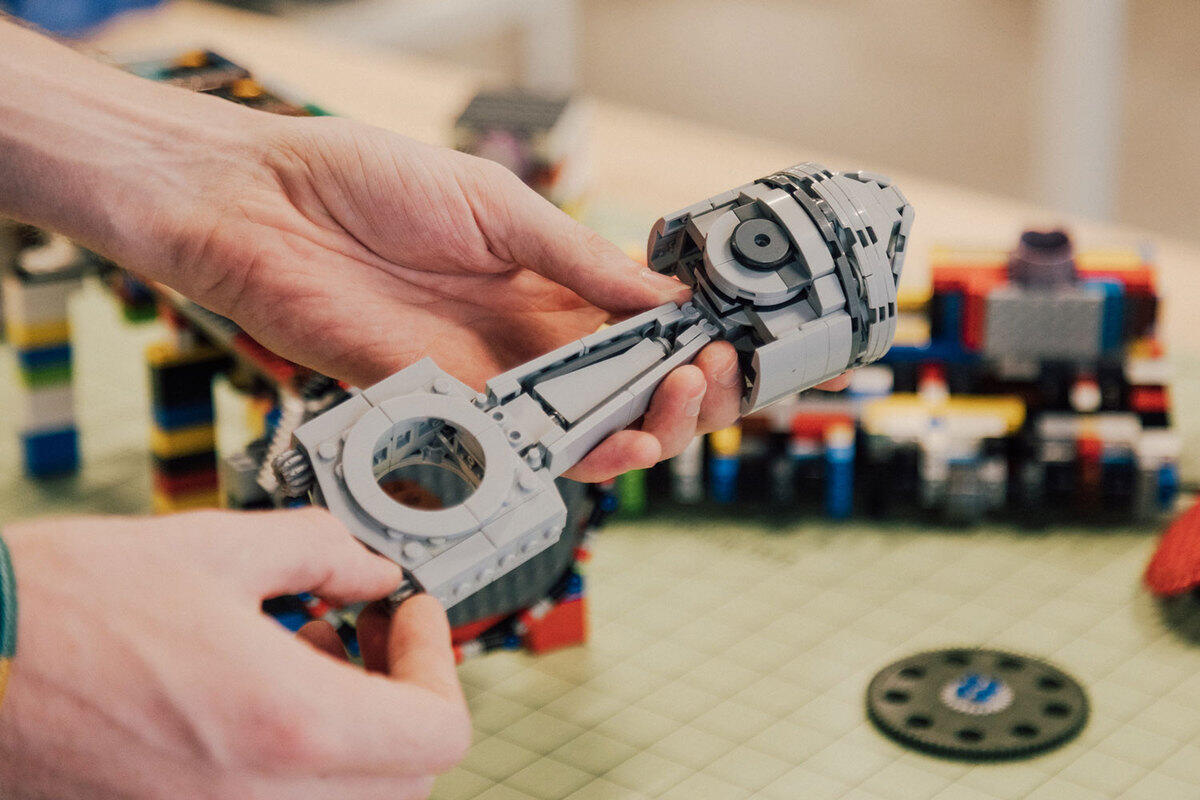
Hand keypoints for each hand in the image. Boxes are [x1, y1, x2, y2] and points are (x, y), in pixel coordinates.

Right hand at [0, 509, 469, 799]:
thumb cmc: (59, 607)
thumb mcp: (213, 547)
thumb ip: (323, 553)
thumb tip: (377, 569)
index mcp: (290, 727)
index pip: (439, 732)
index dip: (436, 659)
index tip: (407, 611)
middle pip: (407, 777)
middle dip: (404, 698)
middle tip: (364, 631)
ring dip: (356, 735)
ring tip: (304, 655)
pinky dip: (300, 769)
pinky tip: (256, 700)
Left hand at [142, 112, 760, 480]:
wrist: (263, 208)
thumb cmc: (366, 182)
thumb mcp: (495, 206)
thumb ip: (578, 259)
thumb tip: (665, 296)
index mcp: (545, 279)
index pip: (636, 325)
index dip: (686, 340)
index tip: (725, 341)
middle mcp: (522, 336)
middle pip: (620, 388)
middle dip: (679, 394)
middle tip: (709, 380)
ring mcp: (483, 376)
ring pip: (578, 431)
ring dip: (637, 432)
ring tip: (672, 411)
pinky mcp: (439, 409)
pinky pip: (511, 451)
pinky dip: (565, 458)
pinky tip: (607, 443)